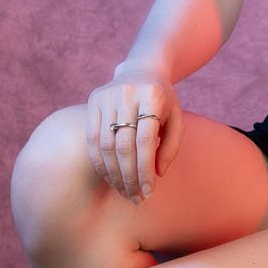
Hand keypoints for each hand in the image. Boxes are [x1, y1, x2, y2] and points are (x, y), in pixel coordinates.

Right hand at [86, 64, 183, 203]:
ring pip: (105, 145)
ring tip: (124, 192)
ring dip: (114, 173)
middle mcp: (127, 93)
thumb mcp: (176, 119)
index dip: (146, 169)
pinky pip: (91, 138)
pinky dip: (99, 162)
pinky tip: (108, 177)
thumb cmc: (163, 101)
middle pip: (124, 145)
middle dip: (129, 176)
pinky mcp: (93, 99)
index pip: (146, 140)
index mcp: (153, 95)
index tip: (149, 192)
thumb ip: (171, 146)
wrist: (142, 70)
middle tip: (135, 198)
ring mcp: (107, 95)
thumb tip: (158, 173)